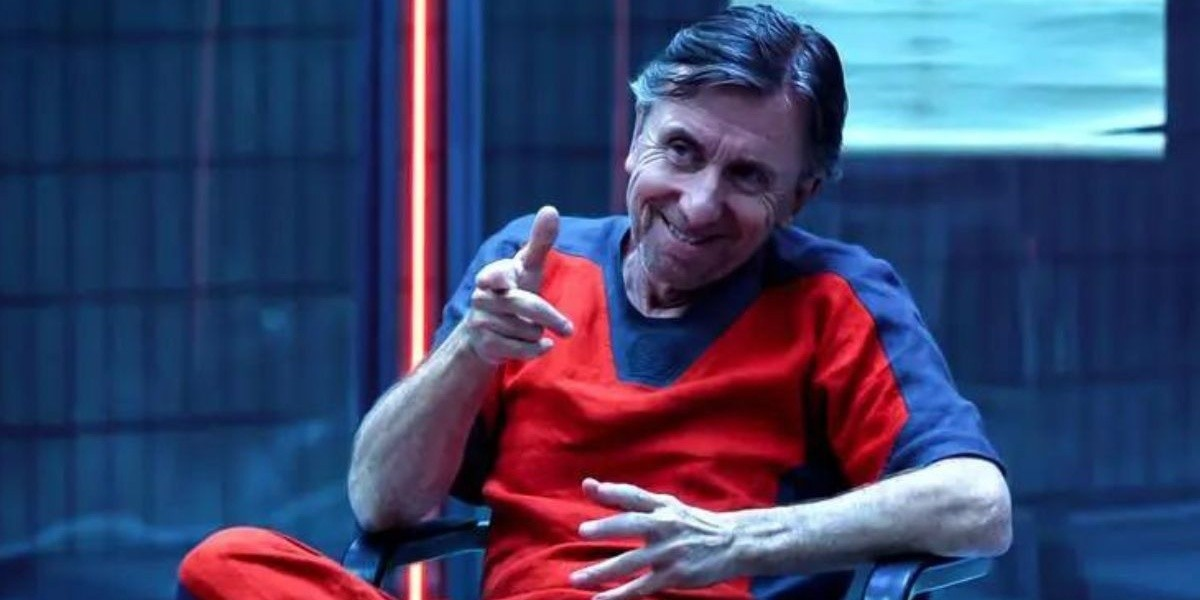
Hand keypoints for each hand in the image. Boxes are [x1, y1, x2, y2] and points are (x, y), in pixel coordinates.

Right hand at [464, 206, 573, 364]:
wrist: (483, 334)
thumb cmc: (513, 292)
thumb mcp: (527, 268)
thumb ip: (539, 241)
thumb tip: (550, 208)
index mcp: (496, 275)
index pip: (497, 274)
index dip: (496, 276)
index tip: (491, 280)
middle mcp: (484, 297)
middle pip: (525, 306)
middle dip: (550, 317)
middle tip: (569, 329)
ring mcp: (482, 321)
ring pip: (527, 330)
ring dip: (537, 333)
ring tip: (530, 328)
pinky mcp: (485, 344)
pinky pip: (520, 349)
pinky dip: (535, 349)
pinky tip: (542, 346)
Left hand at [569, 478, 746, 599]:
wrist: (734, 543)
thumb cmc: (691, 523)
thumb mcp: (666, 506)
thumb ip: (629, 498)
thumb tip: (587, 484)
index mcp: (662, 507)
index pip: (634, 495)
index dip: (613, 491)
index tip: (590, 487)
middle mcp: (666, 526)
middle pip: (633, 524)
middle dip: (608, 527)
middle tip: (582, 531)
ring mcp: (670, 552)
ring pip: (632, 562)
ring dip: (603, 571)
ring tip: (577, 578)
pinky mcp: (675, 575)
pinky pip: (642, 586)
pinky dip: (620, 594)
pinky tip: (601, 599)